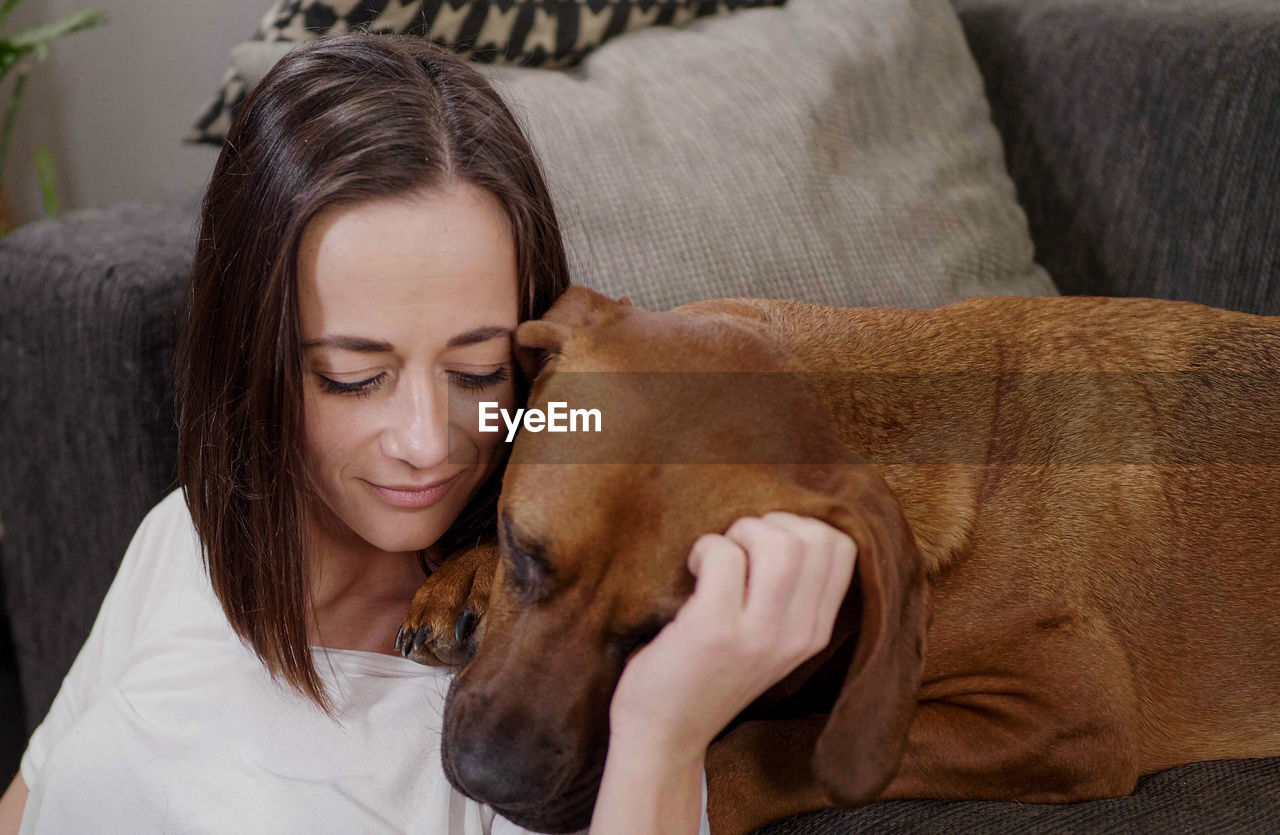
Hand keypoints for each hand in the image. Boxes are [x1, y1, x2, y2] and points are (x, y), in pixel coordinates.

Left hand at [608, 511, 856, 760]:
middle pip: (814, 539)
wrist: (664, 733)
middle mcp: (797, 635)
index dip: (801, 526)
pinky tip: (693, 571)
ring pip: (779, 543)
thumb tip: (785, 523)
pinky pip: (724, 555)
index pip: (842, 549)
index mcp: (815, 632)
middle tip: (736, 549)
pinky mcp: (714, 631)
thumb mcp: (769, 640)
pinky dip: (705, 548)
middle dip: (768, 524)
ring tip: (717, 557)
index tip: (764, 545)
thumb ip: (789, 596)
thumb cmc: (708, 673)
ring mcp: (758, 635)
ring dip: (739, 533)